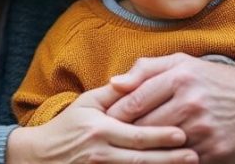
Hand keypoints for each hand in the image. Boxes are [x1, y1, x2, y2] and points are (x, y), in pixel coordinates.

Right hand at [6, 83, 196, 163]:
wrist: (39, 157)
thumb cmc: (67, 126)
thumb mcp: (86, 103)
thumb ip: (112, 93)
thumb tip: (134, 79)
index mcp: (100, 129)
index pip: (135, 135)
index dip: (159, 136)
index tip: (183, 134)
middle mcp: (100, 153)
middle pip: (140, 159)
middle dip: (169, 159)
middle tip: (194, 155)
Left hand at [107, 54, 234, 163]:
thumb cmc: (217, 81)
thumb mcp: (184, 63)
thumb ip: (146, 69)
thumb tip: (113, 83)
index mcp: (180, 78)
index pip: (133, 102)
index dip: (114, 116)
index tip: (104, 124)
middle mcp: (191, 103)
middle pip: (142, 128)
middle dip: (124, 137)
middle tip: (111, 142)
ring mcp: (204, 130)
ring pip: (159, 148)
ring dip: (144, 153)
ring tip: (131, 153)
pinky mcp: (216, 153)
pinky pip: (182, 162)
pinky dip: (169, 162)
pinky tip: (160, 159)